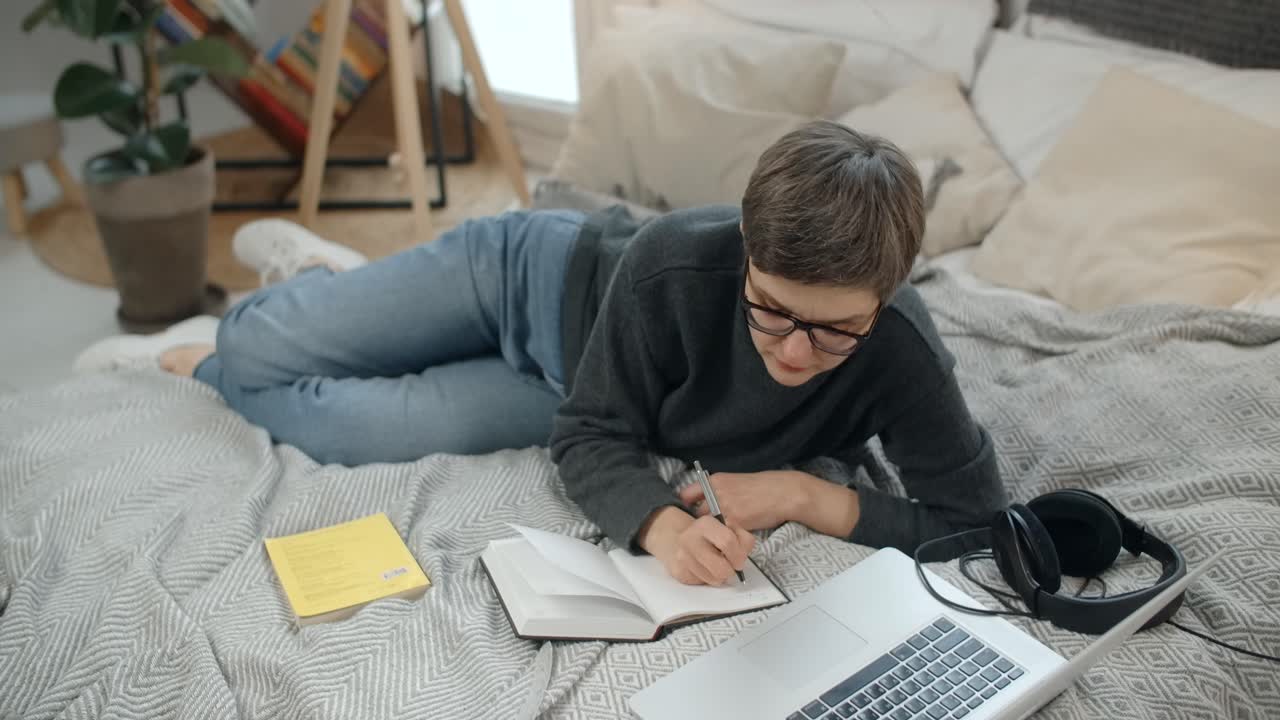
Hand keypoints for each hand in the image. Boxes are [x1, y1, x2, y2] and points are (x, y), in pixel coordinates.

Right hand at [637, 507, 754, 585]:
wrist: (677, 540)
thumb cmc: (709, 536)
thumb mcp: (728, 528)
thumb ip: (743, 538)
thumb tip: (742, 556)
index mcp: (705, 524)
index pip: (727, 541)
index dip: (738, 555)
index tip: (740, 559)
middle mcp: (690, 538)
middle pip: (721, 568)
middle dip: (730, 571)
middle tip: (731, 567)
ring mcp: (682, 556)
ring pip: (713, 579)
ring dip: (720, 576)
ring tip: (716, 566)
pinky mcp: (678, 571)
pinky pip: (702, 583)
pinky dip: (707, 579)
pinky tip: (704, 568)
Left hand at [678, 470, 807, 530]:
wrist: (785, 492)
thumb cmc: (764, 488)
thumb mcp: (737, 482)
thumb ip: (719, 492)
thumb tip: (706, 506)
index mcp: (716, 481)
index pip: (686, 495)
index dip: (686, 507)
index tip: (689, 515)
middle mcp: (716, 492)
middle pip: (696, 514)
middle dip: (700, 524)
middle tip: (708, 531)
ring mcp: (724, 507)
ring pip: (708, 526)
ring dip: (712, 533)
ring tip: (719, 538)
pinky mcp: (735, 521)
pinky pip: (723, 534)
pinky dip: (725, 539)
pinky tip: (732, 539)